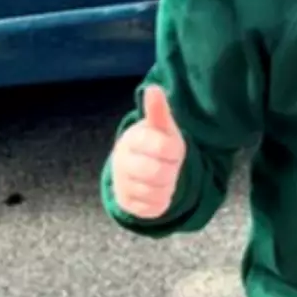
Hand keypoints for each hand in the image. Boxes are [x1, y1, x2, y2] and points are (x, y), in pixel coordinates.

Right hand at [111, 85, 186, 218]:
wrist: (134, 165)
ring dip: (167, 185)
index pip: (166, 149)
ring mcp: (122, 184)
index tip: (171, 148)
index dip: (174, 151)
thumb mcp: (160, 126)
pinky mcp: (126, 204)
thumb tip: (154, 88)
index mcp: (133, 139)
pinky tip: (156, 189)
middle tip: (167, 163)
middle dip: (171, 169)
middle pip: (160, 174)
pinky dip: (161, 200)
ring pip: (158, 192)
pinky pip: (154, 208)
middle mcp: (122, 162)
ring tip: (162, 174)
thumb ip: (158, 111)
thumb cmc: (154, 142)